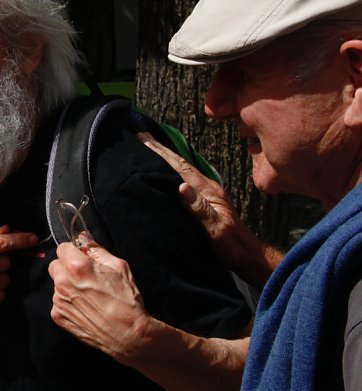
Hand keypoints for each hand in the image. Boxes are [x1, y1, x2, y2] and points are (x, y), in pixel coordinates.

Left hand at [49, 241, 149, 363]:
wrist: (128, 335)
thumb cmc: (126, 299)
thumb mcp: (118, 266)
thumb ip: (96, 250)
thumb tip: (83, 238)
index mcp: (76, 266)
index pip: (62, 248)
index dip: (73, 251)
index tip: (81, 257)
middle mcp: (62, 282)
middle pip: (55, 265)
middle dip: (66, 267)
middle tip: (84, 276)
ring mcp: (58, 301)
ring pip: (56, 284)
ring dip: (67, 285)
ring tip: (88, 295)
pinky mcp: (58, 316)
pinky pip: (58, 302)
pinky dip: (68, 302)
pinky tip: (85, 308)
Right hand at [139, 133, 281, 287]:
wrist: (248, 255)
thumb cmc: (231, 246)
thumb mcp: (215, 229)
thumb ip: (199, 208)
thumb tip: (181, 186)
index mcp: (208, 191)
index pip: (181, 167)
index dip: (161, 153)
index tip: (144, 140)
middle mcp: (208, 187)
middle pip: (180, 163)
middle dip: (160, 149)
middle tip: (141, 135)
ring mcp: (208, 192)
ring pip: (182, 169)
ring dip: (165, 156)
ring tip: (149, 146)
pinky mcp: (206, 200)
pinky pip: (185, 178)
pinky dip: (172, 168)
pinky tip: (165, 169)